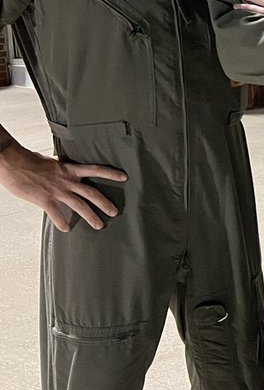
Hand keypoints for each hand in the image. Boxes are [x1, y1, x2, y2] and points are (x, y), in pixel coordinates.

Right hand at [0, 144, 126, 230]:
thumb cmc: (30, 161)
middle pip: (92, 193)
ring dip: (91, 216)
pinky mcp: (45, 199)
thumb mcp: (52, 162)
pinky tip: (66, 229)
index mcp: (70, 169)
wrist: (13, 161)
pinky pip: (56, 214)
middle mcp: (67, 180)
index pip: (95, 169)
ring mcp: (57, 191)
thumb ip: (62, 169)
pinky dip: (61, 222)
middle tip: (115, 212)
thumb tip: (65, 170)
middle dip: (105, 203)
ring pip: (79, 206)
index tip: (124, 177)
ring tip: (99, 225)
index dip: (110, 173)